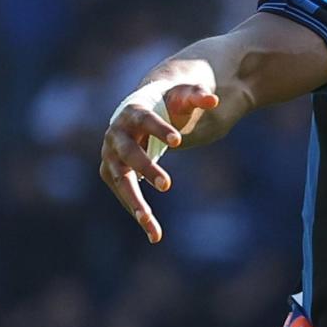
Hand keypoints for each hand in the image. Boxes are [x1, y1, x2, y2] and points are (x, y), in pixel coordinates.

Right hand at [99, 84, 218, 242]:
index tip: (178, 141)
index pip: (145, 119)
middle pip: (128, 153)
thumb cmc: (167, 101)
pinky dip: (137, 211)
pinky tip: (153, 232)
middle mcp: (116, 134)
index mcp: (132, 111)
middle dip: (146, 168)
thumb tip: (214, 100)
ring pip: (121, 181)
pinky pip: (124, 195)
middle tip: (167, 184)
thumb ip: (198, 95)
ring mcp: (111, 155)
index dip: (159, 129)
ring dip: (134, 202)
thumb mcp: (183, 94)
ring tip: (150, 224)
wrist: (143, 110)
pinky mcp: (113, 173)